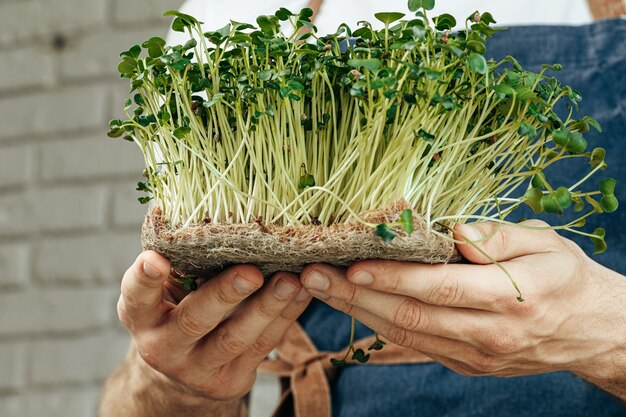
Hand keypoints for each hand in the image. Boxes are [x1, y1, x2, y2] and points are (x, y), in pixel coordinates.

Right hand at [117, 251, 310, 401]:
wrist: (182, 370)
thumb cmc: (177, 308)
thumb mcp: (166, 288)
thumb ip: (181, 261)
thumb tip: (209, 208)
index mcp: (141, 316)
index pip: (136, 296)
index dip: (144, 278)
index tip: (156, 258)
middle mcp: (163, 347)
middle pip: (194, 320)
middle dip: (224, 294)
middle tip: (251, 272)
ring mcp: (197, 368)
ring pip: (235, 338)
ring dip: (267, 307)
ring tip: (290, 280)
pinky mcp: (230, 381)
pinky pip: (263, 346)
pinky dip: (285, 317)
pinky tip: (302, 292)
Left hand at [300, 221, 625, 380]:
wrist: (591, 331)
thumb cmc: (566, 277)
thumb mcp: (544, 243)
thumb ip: (496, 236)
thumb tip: (449, 230)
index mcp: (510, 298)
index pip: (439, 288)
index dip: (392, 278)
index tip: (352, 264)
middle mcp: (489, 334)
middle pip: (410, 316)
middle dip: (355, 296)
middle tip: (311, 275)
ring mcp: (476, 355)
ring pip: (405, 335)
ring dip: (358, 311)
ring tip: (320, 287)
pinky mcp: (467, 364)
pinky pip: (416, 345)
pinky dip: (380, 325)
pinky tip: (355, 304)